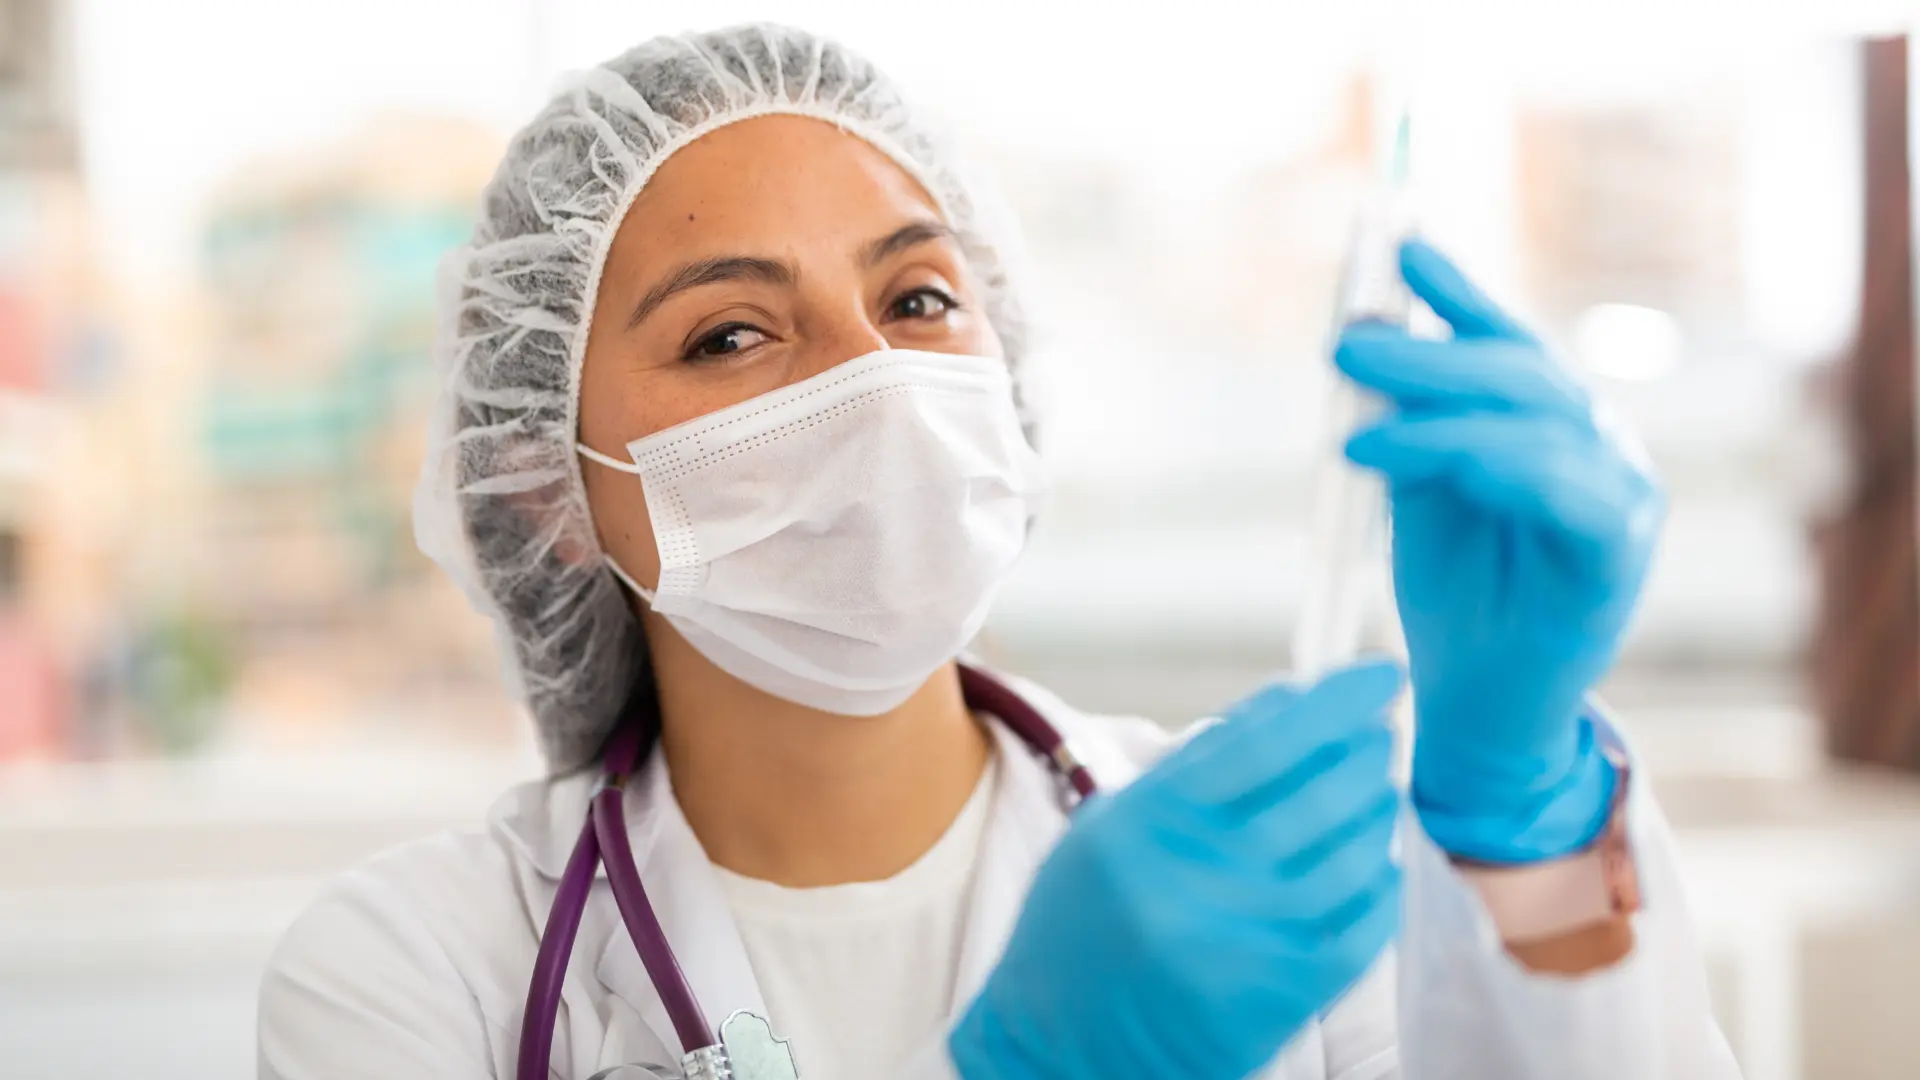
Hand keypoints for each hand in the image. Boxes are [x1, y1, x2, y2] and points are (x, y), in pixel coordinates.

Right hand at [950, 660, 1403, 1079]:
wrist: (1061, 1047)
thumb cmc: (1080, 928)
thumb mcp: (1111, 829)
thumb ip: (1190, 771)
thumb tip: (1285, 706)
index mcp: (1150, 823)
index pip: (1267, 740)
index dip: (1336, 700)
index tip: (1377, 672)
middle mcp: (1197, 877)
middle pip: (1319, 793)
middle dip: (1366, 753)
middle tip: (1381, 734)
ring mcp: (1242, 939)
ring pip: (1350, 859)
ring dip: (1376, 815)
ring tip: (1379, 794)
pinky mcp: (1276, 997)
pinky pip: (1359, 932)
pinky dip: (1380, 891)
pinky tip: (1377, 868)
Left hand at [1335, 239, 1659, 861]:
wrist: (1482, 702)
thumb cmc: (1455, 593)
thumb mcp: (1416, 488)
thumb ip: (1404, 417)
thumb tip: (1364, 335)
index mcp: (1551, 422)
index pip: (1506, 340)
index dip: (1457, 290)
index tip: (1398, 244)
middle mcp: (1598, 444)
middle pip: (1517, 373)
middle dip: (1427, 351)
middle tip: (1344, 342)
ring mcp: (1621, 496)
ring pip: (1534, 425)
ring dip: (1436, 414)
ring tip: (1353, 422)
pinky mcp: (1616, 554)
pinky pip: (1558, 491)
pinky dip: (1482, 468)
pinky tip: (1410, 463)